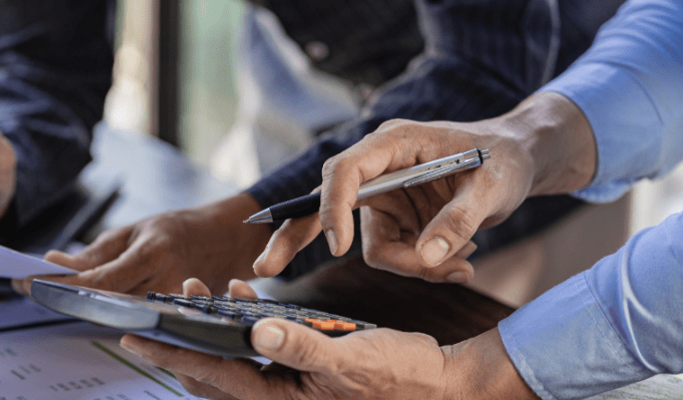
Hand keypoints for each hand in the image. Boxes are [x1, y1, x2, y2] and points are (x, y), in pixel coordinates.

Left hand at [13, 194, 272, 295]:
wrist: (227, 241)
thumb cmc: (179, 230)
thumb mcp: (135, 229)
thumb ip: (95, 253)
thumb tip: (54, 263)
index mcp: (154, 254)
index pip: (99, 280)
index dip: (61, 284)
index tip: (28, 281)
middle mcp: (164, 284)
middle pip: (103, 304)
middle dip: (62, 296)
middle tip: (28, 287)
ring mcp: (172, 306)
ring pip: (114, 317)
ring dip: (79, 306)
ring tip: (51, 292)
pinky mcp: (175, 319)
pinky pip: (132, 322)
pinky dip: (104, 312)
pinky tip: (85, 303)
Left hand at [118, 278, 536, 399]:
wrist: (435, 381)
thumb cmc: (398, 375)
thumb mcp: (349, 358)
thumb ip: (299, 346)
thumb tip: (253, 331)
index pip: (209, 375)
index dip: (170, 354)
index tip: (136, 337)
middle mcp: (274, 397)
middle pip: (210, 369)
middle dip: (183, 337)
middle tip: (164, 305)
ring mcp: (284, 386)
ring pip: (229, 358)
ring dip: (211, 326)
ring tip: (199, 290)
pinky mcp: (296, 370)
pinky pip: (255, 350)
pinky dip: (243, 322)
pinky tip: (243, 293)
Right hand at [253, 92, 596, 283]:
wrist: (518, 160)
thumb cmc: (505, 159)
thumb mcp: (492, 188)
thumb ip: (460, 221)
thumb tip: (430, 257)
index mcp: (393, 144)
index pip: (344, 171)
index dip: (333, 208)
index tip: (338, 248)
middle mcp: (379, 169)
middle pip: (324, 203)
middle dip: (296, 236)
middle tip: (264, 267)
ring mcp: (384, 196)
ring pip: (373, 246)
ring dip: (415, 266)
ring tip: (465, 261)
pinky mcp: (395, 218)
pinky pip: (395, 255)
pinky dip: (425, 266)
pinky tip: (464, 260)